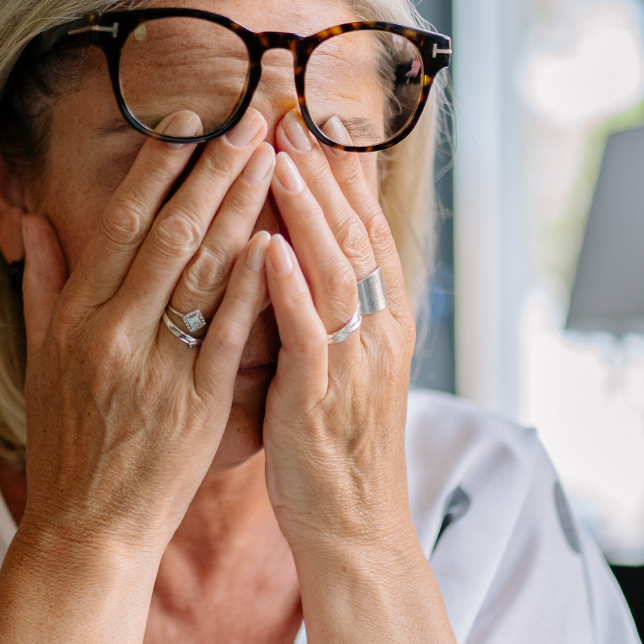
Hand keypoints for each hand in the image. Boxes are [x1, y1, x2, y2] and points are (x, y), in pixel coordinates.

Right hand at [18, 109, 274, 557]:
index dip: (156, 167)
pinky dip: (254, 283)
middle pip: (170, 233)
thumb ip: (41, 288)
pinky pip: (229, 332)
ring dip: (242, 208)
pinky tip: (279, 239)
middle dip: (214, 168)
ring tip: (275, 158)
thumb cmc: (66, 446)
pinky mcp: (196, 403)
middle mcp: (111, 332)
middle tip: (253, 117)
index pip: (120, 224)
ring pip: (204, 271)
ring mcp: (155, 366)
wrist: (86, 527)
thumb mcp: (38, 363)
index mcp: (73, 317)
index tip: (188, 119)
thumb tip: (34, 222)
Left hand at [260, 110, 415, 555]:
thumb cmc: (330, 451)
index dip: (339, 174)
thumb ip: (318, 315)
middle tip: (290, 112)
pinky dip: (289, 290)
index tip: (310, 119)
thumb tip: (291, 260)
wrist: (353, 531)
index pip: (361, 231)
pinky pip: (308, 335)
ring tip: (279, 157)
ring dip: (307, 212)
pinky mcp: (321, 398)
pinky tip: (267, 250)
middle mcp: (374, 333)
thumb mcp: (334, 371)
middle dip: (322, 171)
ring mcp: (351, 364)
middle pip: (352, 235)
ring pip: (335, 271)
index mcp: (376, 324)